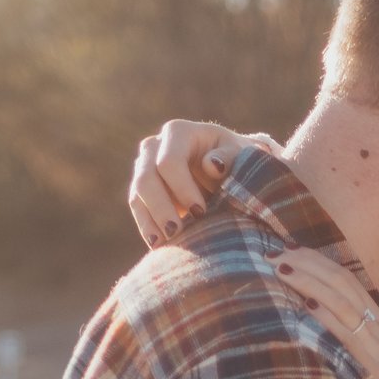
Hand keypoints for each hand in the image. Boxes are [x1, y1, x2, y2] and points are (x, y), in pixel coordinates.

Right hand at [129, 117, 244, 247]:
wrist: (227, 169)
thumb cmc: (237, 160)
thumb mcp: (240, 154)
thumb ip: (230, 157)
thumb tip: (211, 165)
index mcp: (178, 132)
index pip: (169, 161)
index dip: (181, 188)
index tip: (200, 211)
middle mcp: (155, 146)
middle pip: (146, 178)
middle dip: (161, 208)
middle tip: (178, 232)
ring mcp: (144, 167)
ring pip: (138, 195)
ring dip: (151, 221)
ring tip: (165, 244)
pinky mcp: (142, 190)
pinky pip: (138, 208)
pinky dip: (147, 227)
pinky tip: (158, 245)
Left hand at [264, 248, 378, 378]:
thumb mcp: (377, 346)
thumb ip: (354, 329)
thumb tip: (322, 316)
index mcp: (375, 313)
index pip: (344, 277)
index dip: (317, 260)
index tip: (290, 249)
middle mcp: (375, 318)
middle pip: (339, 279)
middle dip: (306, 263)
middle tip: (274, 254)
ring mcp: (374, 336)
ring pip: (340, 298)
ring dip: (308, 281)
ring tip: (281, 270)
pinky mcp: (371, 357)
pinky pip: (346, 331)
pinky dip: (326, 315)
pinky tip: (306, 303)